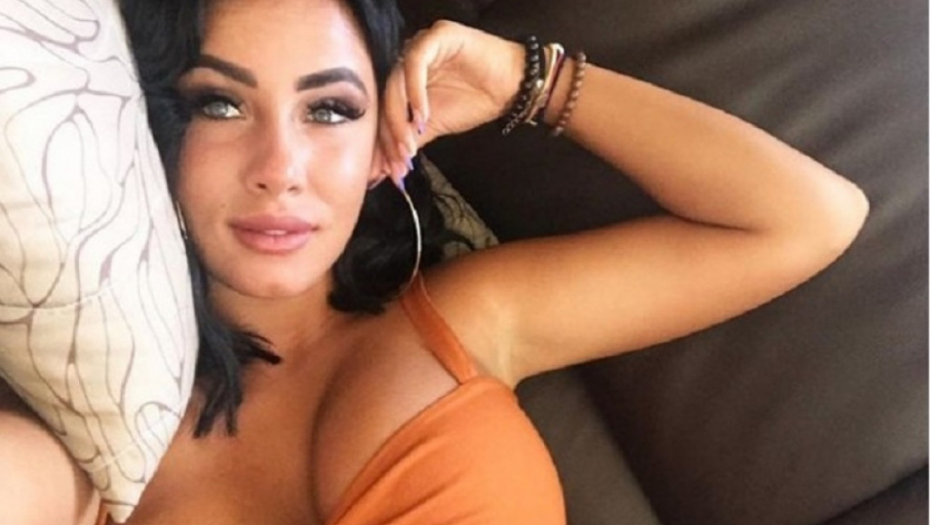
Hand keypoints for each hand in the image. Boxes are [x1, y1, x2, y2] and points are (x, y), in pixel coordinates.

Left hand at [377, 21, 523, 184]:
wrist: (512, 87)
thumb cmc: (475, 101)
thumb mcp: (435, 126)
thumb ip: (409, 141)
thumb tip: (384, 168)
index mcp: (402, 79)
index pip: (384, 109)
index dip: (384, 141)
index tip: (388, 170)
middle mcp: (407, 61)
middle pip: (386, 97)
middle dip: (391, 133)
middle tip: (400, 159)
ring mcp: (420, 46)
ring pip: (396, 81)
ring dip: (399, 116)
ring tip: (409, 144)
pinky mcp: (436, 36)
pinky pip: (416, 62)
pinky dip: (415, 91)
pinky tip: (421, 117)